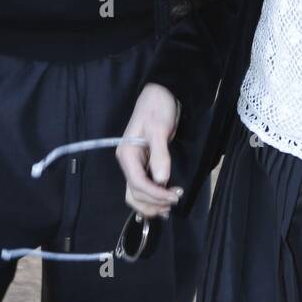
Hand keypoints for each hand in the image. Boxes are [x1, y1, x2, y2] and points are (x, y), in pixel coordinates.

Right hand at [116, 83, 183, 220]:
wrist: (160, 95)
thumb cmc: (157, 108)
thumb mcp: (159, 129)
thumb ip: (160, 154)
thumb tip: (161, 180)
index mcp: (127, 154)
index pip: (137, 182)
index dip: (155, 194)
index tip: (174, 196)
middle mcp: (128, 162)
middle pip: (134, 193)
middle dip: (153, 201)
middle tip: (175, 201)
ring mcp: (134, 165)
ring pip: (136, 194)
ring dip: (151, 204)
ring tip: (169, 206)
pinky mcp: (143, 165)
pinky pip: (143, 188)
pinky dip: (151, 198)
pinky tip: (163, 203)